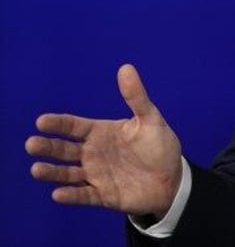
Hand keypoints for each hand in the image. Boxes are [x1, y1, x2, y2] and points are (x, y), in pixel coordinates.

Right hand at [25, 64, 182, 218]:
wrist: (173, 178)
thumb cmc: (159, 145)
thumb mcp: (150, 118)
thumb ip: (136, 96)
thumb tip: (126, 67)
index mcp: (101, 133)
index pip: (74, 127)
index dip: (58, 123)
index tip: (41, 121)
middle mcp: (93, 153)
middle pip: (64, 149)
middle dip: (47, 146)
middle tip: (31, 144)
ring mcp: (96, 175)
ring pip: (68, 174)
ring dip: (52, 172)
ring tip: (37, 169)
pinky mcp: (103, 195)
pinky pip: (83, 196)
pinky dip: (71, 195)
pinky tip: (58, 194)